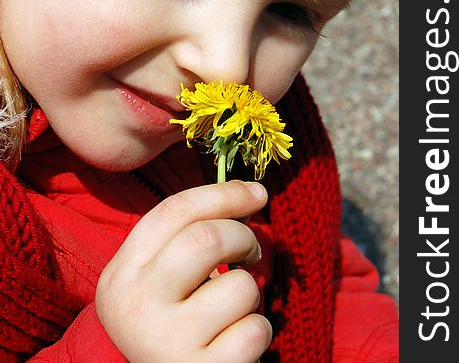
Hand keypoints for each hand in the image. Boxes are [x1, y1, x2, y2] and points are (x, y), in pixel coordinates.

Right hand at [95, 180, 271, 362]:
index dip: (222, 194)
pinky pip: (254, 330)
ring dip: (250, 293)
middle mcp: (136, 306)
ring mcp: (166, 342)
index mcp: (123, 272)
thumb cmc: (170, 318)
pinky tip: (235, 342)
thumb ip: (192, 234)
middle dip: (243, 236)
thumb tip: (250, 193)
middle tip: (251, 251)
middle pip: (206, 239)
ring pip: (239, 286)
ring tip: (232, 309)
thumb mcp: (162, 275)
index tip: (256, 192)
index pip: (174, 211)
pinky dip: (257, 330)